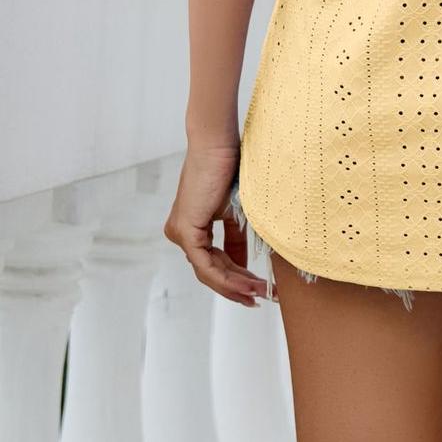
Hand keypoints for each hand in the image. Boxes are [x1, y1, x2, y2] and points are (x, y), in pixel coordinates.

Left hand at [162, 143, 276, 306]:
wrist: (217, 144)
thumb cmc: (228, 166)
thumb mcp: (235, 210)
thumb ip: (236, 238)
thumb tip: (245, 265)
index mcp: (191, 227)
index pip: (214, 261)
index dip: (236, 277)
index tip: (258, 287)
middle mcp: (181, 233)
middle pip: (211, 270)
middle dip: (237, 287)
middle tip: (261, 297)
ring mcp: (180, 233)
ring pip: (208, 271)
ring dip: (236, 285)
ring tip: (259, 293)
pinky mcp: (185, 232)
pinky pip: (206, 264)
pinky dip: (227, 277)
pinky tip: (247, 284)